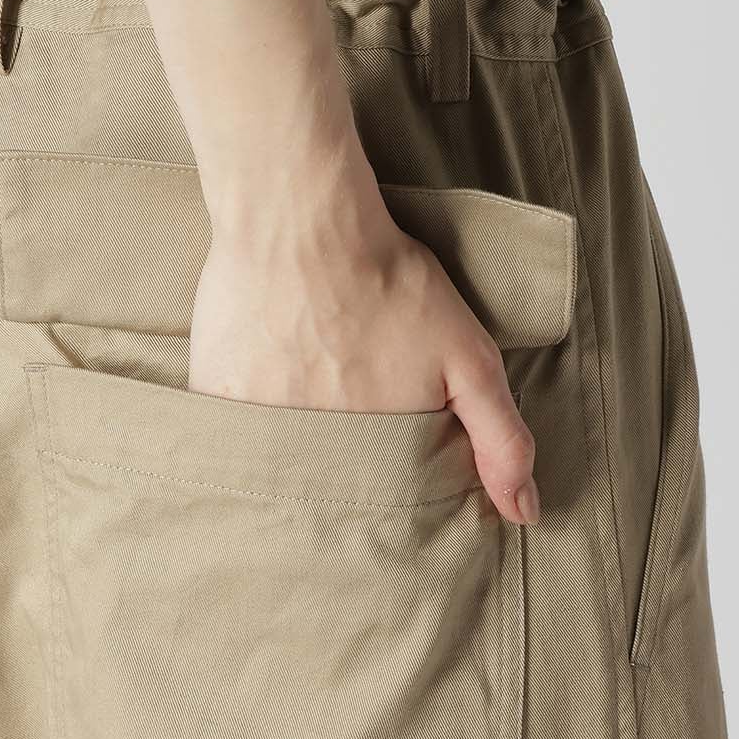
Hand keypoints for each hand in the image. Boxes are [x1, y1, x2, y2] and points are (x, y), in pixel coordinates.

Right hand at [188, 173, 539, 524]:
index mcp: (371, 460)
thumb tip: (525, 513)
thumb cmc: (388, 283)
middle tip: (344, 397)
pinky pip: (228, 440)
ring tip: (304, 388)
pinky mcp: (213, 402)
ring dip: (289, 449)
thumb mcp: (469, 358)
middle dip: (339, 466)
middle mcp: (309, 460)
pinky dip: (241, 428)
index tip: (390, 441)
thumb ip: (501, 439)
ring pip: (275, 468)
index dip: (389, 482)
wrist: (300, 225)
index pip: (381, 507)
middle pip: (326, 491)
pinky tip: (260, 385)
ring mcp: (254, 435)